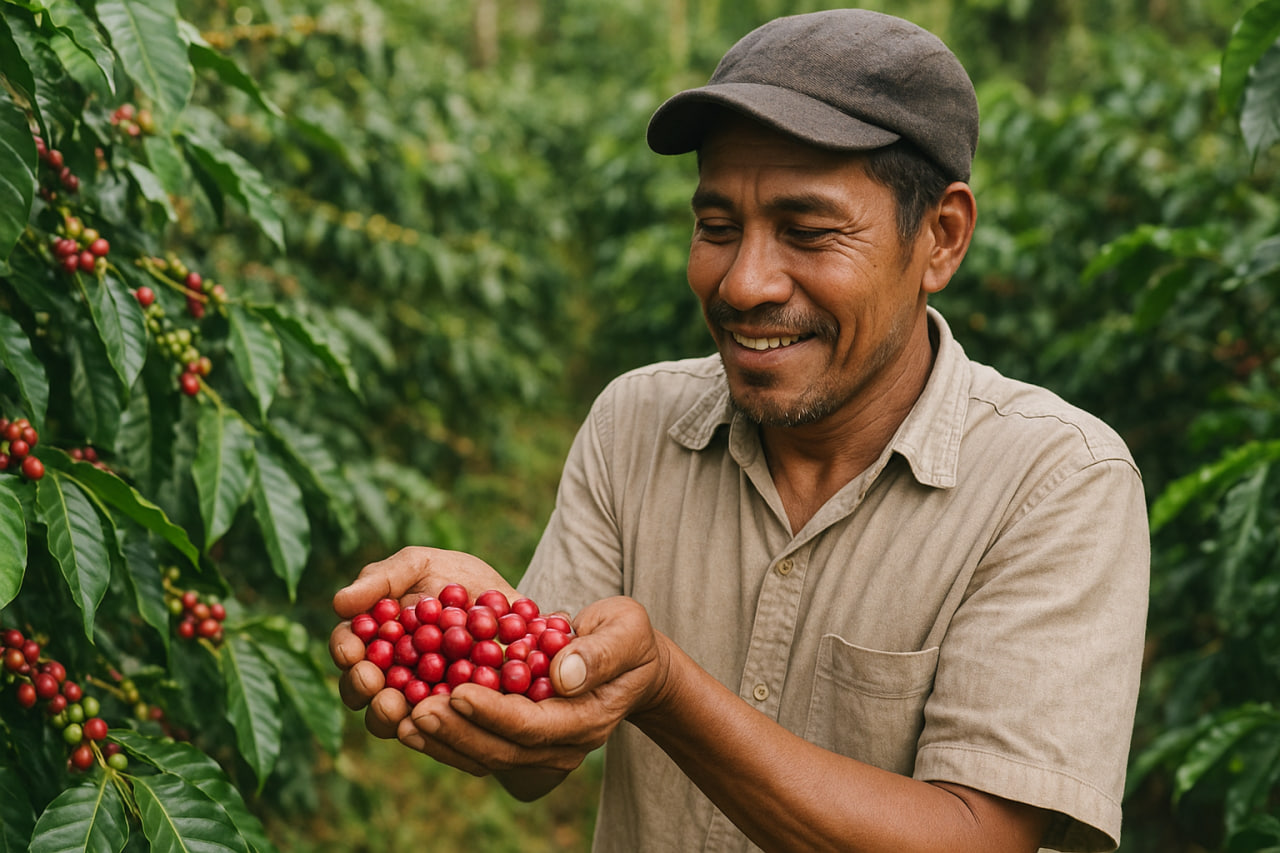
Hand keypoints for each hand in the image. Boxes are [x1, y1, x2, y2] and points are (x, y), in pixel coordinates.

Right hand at [329, 547, 514, 736]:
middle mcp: (387, 676)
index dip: (344, 649)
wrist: (511, 606)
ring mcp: (418, 701)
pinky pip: (440, 726)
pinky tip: (444, 712)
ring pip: (392, 718)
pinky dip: (439, 721)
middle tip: (373, 683)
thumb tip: (339, 602)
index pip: (347, 647)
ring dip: (389, 714)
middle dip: (362, 687)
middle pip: (361, 690)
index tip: (352, 650)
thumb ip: (382, 580)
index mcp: (372, 641)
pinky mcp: (452, 718)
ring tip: (398, 705)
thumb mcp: (421, 566)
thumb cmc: (456, 579)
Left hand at [395, 596, 671, 781]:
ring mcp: (541, 750)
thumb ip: (598, 652)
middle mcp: (562, 746)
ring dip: (443, 742)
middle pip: (502, 749)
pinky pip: (479, 748)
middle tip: (416, 710)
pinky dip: (445, 738)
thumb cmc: (628, 639)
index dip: (492, 712)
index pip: (532, 725)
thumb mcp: (626, 631)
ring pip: (485, 756)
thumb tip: (561, 673)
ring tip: (403, 719)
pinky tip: (410, 720)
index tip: (457, 691)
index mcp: (586, 719)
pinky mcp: (520, 742)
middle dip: (457, 731)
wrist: (630, 664)